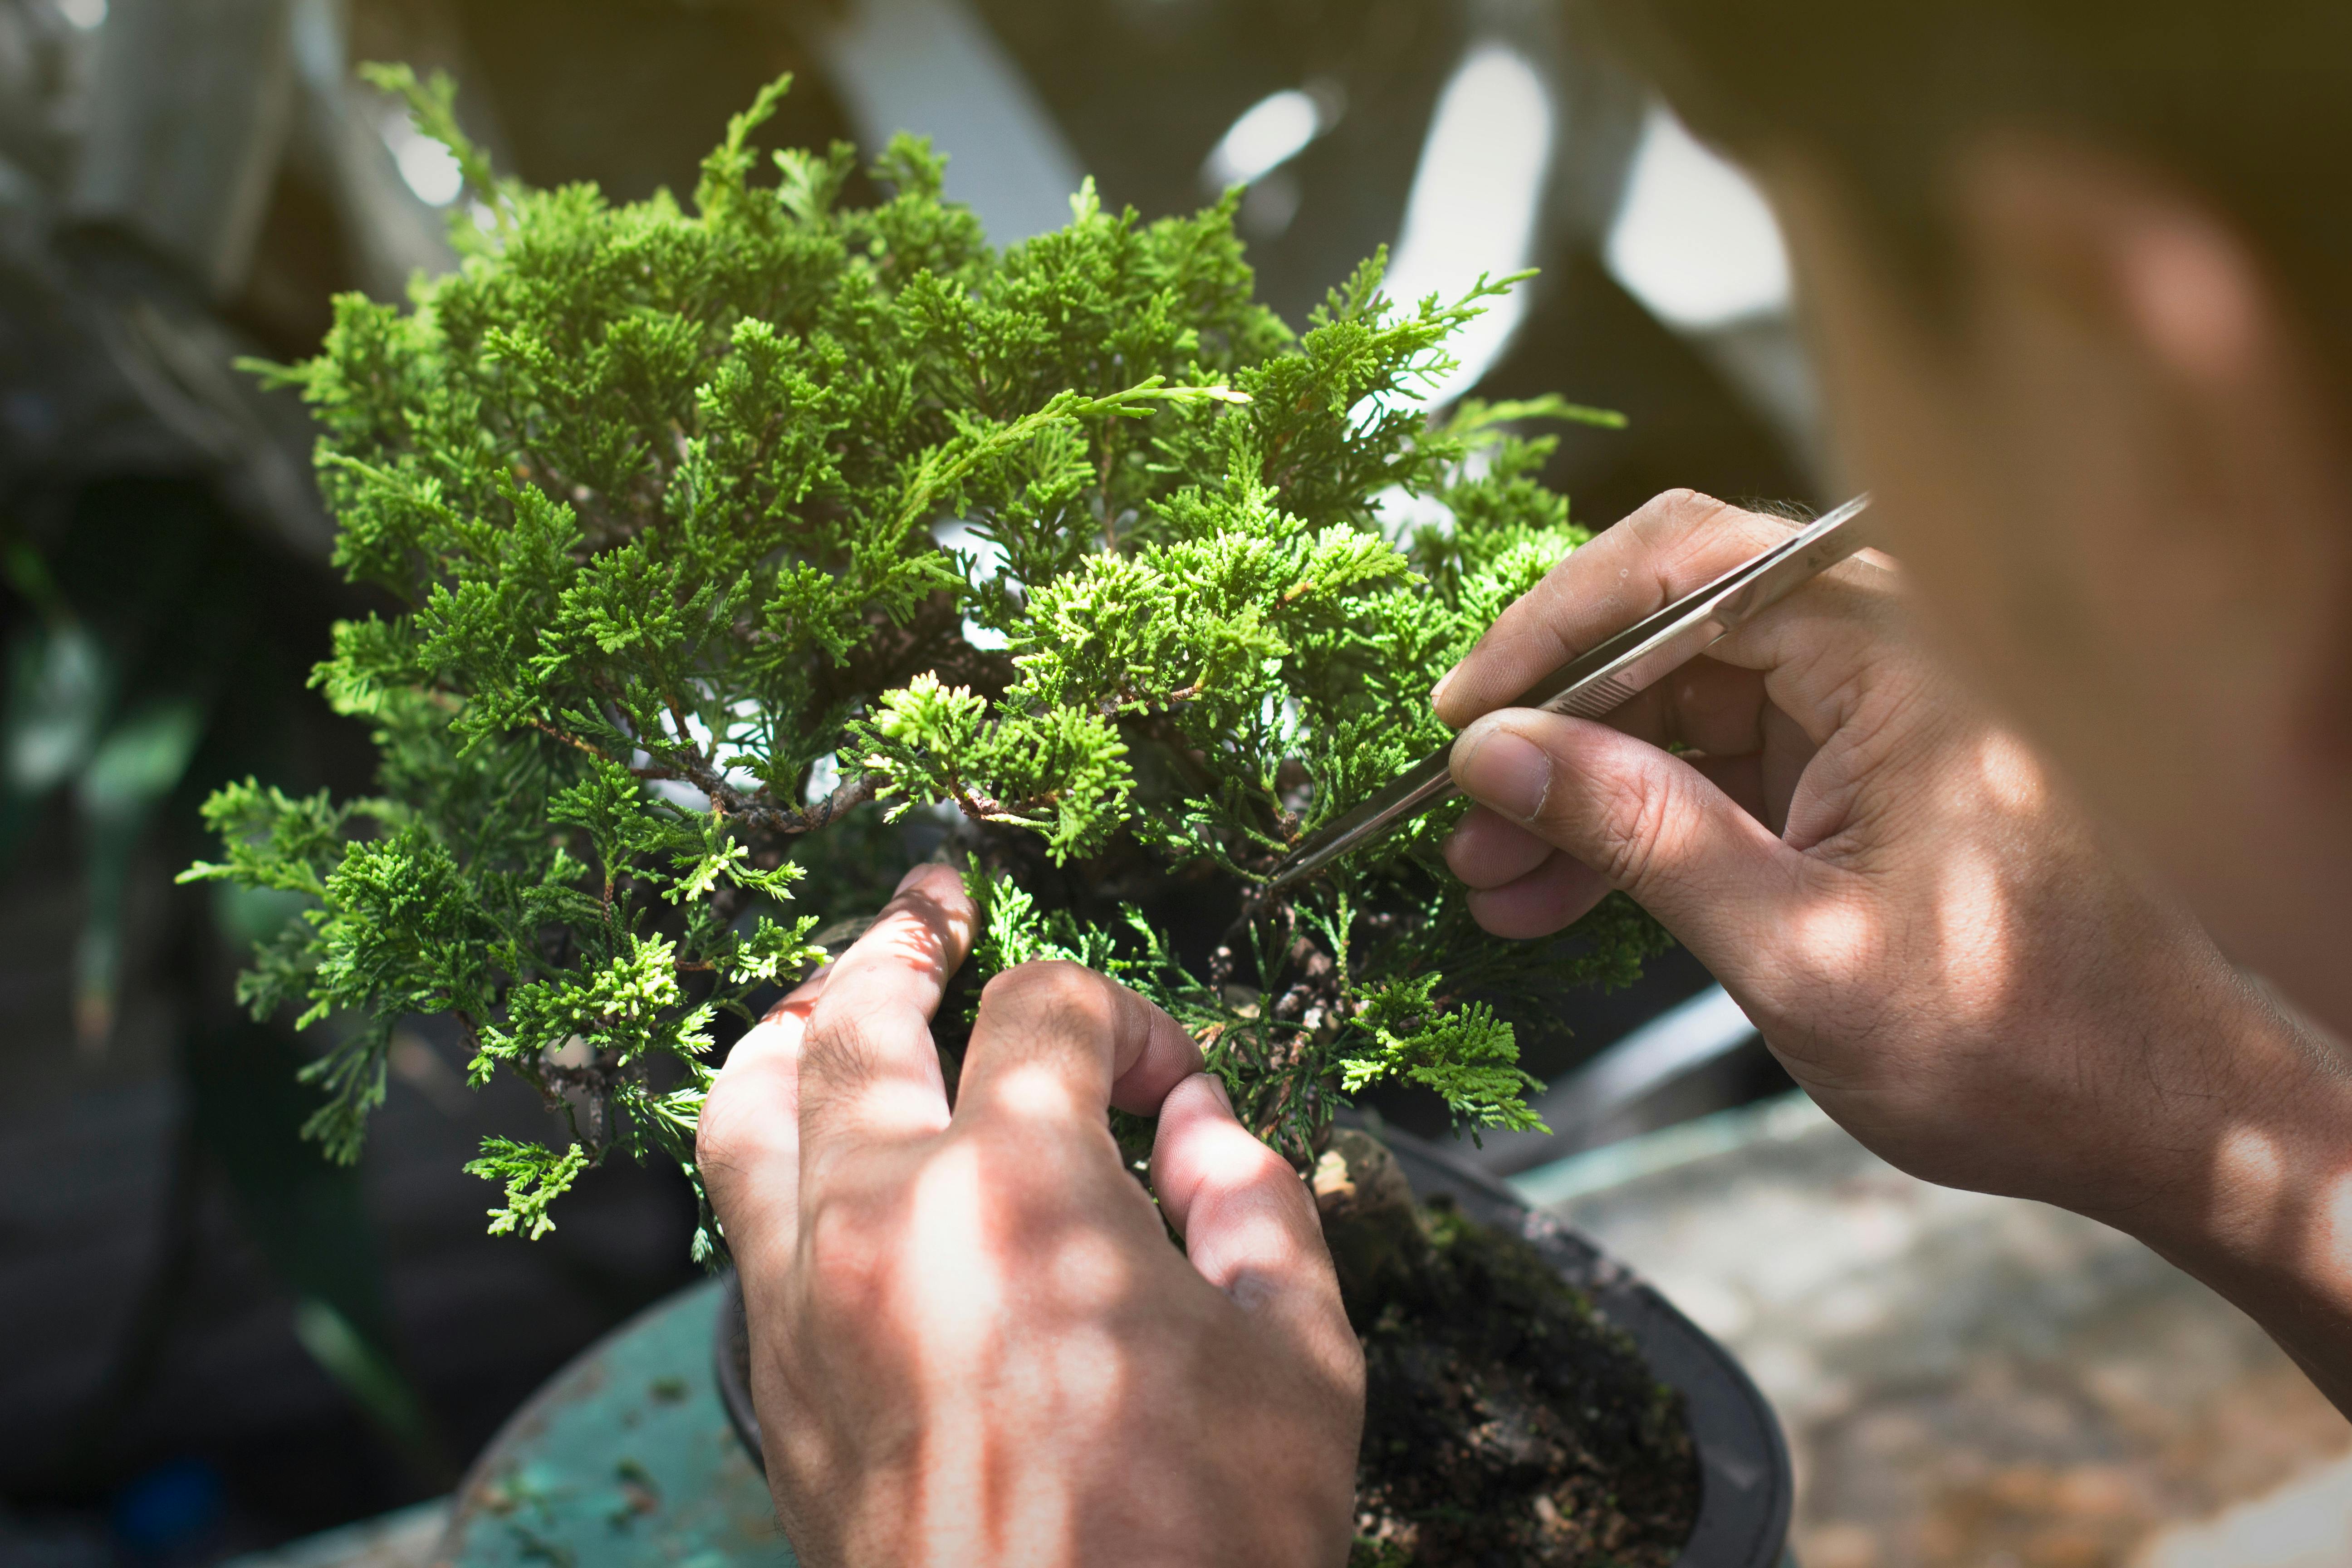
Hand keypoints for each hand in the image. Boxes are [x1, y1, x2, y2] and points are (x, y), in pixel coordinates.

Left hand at [697, 865, 1363, 1567]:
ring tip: (837, 995)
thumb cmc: (1198, 1552)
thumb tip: (1206, 1128)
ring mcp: (804, 1300)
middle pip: (861, 1014)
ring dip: (797, 1026)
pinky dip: (767, 1144)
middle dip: (909, 939)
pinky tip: (817, 1145)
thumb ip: (1259, 1208)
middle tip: (937, 901)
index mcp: (1023, 1194)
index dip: (1126, 1019)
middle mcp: (883, 1219)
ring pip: (750, 1103)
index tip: (1173, 1089)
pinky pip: (736, 1216)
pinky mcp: (774, 1381)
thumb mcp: (1297, 1365)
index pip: (1048, 1010)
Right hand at [1436, 492, 2351, 1372]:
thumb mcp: (1793, 948)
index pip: (1679, 567)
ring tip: (1487, 880)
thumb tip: (1492, 753)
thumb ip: (1641, 832)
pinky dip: (1636, 830)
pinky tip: (1551, 898)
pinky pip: (1714, 770)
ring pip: (1676, 709)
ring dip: (1578, 792)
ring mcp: (1866, 716)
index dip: (1548, 631)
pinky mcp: (1853, 778)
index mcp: (1895, 654)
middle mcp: (1882, 654)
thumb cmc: (2015, 1040)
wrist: (2163, 1117)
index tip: (1458, 718)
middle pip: (1664, 633)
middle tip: (1457, 821)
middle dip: (1549, 729)